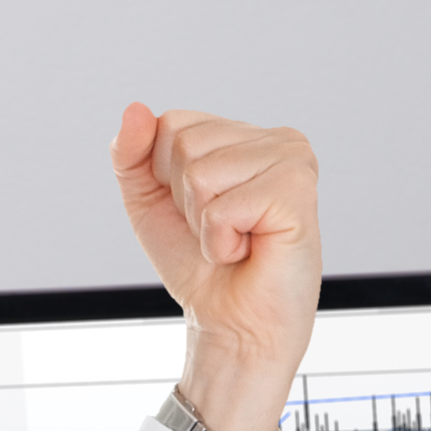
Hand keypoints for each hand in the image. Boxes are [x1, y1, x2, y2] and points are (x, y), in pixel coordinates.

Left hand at [110, 104, 319, 430]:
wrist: (232, 322)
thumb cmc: (199, 264)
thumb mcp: (149, 203)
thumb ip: (133, 155)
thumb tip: (135, 108)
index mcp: (244, 135)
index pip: (171, 124)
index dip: (163, 179)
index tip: (195, 212)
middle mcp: (275, 138)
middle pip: (182, 144)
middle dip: (183, 201)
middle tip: (218, 230)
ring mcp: (293, 159)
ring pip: (200, 174)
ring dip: (203, 223)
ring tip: (235, 240)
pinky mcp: (298, 190)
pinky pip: (221, 208)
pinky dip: (220, 241)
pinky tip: (249, 249)